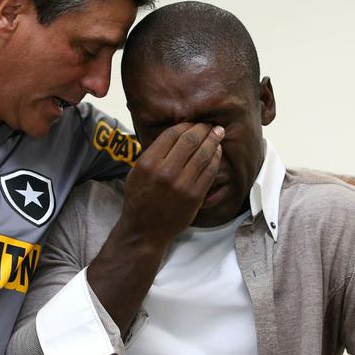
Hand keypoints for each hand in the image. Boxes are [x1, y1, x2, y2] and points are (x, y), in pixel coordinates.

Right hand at [120, 123, 223, 246]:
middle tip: (209, 125)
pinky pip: (210, 171)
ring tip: (218, 133)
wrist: (145, 230)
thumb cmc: (139, 200)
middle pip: (190, 141)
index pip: (172, 135)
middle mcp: (165, 172)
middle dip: (202, 129)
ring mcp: (182, 185)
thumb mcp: (136, 173)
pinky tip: (217, 151)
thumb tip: (174, 135)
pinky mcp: (195, 196)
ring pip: (203, 154)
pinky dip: (216, 158)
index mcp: (148, 163)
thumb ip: (152, 154)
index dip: (186, 125)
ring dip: (213, 140)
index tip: (192, 123)